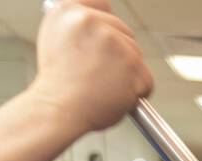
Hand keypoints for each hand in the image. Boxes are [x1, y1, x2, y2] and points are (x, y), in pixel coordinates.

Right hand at [30, 0, 153, 136]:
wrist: (58, 110)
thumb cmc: (58, 85)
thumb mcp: (56, 40)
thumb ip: (78, 25)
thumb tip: (101, 22)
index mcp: (68, 12)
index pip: (102, 5)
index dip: (106, 26)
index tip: (103, 43)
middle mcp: (91, 21)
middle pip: (124, 32)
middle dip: (118, 55)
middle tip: (97, 73)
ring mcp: (113, 41)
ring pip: (135, 55)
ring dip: (126, 74)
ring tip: (102, 86)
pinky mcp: (131, 63)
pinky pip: (146, 78)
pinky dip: (137, 92)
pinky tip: (115, 95)